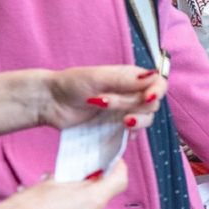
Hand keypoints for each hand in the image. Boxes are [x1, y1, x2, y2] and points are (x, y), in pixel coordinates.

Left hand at [45, 65, 165, 130]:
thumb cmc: (72, 83)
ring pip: (146, 119)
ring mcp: (124, 111)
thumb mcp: (98, 77)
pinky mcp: (115, 126)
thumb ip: (126, 79)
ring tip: (120, 121)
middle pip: (152, 104)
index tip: (148, 97)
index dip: (157, 91)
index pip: (158, 83)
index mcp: (131, 78)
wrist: (50, 102)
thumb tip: (154, 75)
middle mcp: (131, 94)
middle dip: (133, 106)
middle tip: (106, 104)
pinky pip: (134, 132)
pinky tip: (121, 132)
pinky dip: (131, 133)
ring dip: (136, 121)